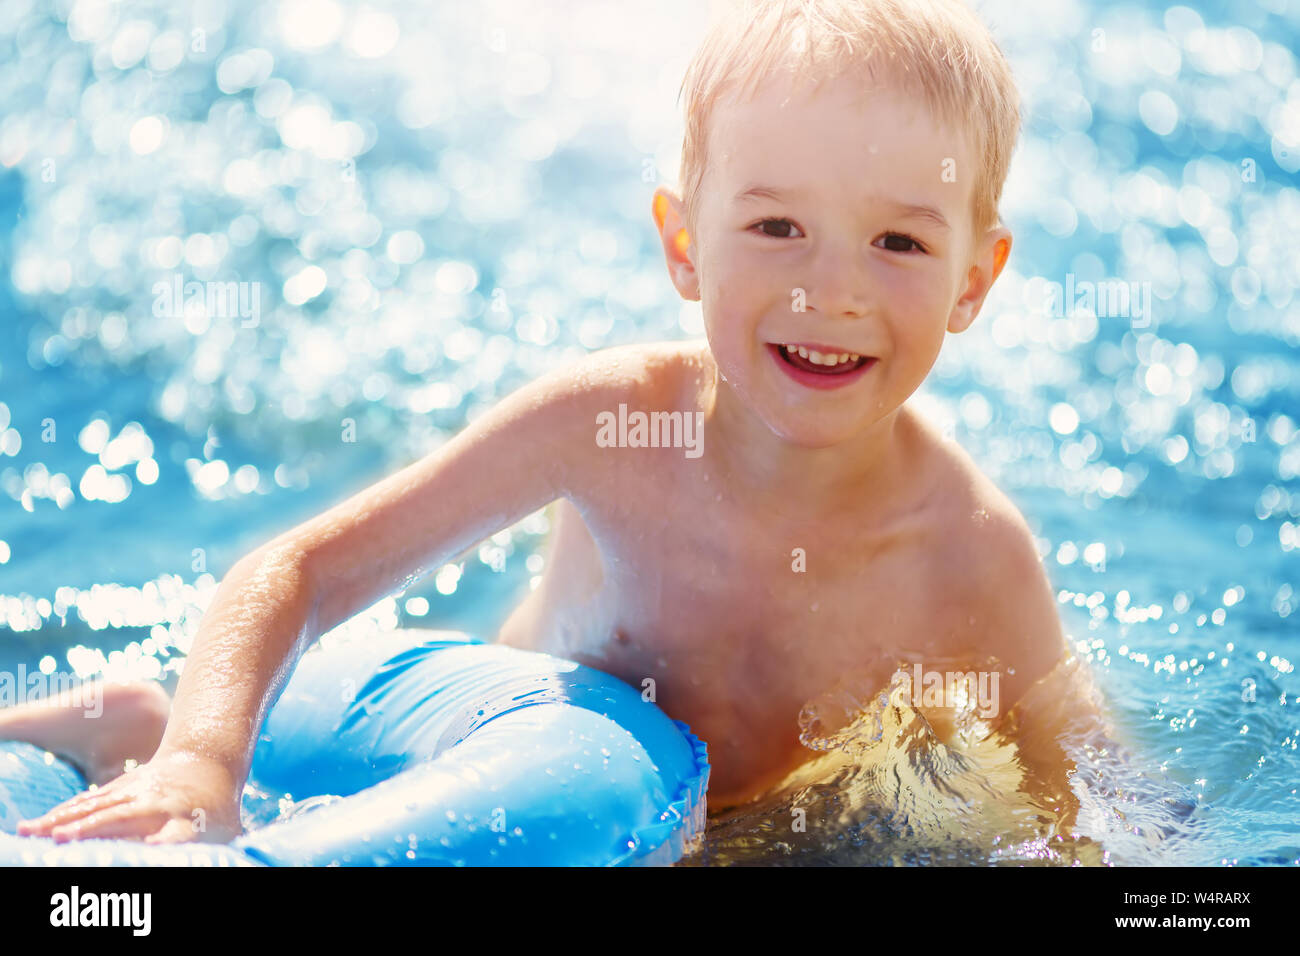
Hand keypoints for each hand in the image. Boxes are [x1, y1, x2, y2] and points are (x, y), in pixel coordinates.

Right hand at [16, 749, 242, 843]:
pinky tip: (40, 825)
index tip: (145, 850)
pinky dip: (64, 812)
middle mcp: (160, 804)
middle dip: (93, 828)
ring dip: (65, 820)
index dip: (158, 843)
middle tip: (62, 841)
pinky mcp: (121, 787)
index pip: (174, 834)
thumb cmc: (216, 811)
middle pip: (124, 817)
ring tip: (36, 833)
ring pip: (98, 806)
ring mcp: (138, 792)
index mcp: (189, 821)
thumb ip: (210, 852)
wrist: (205, 760)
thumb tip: (219, 864)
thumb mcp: (226, 831)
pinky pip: (89, 800)